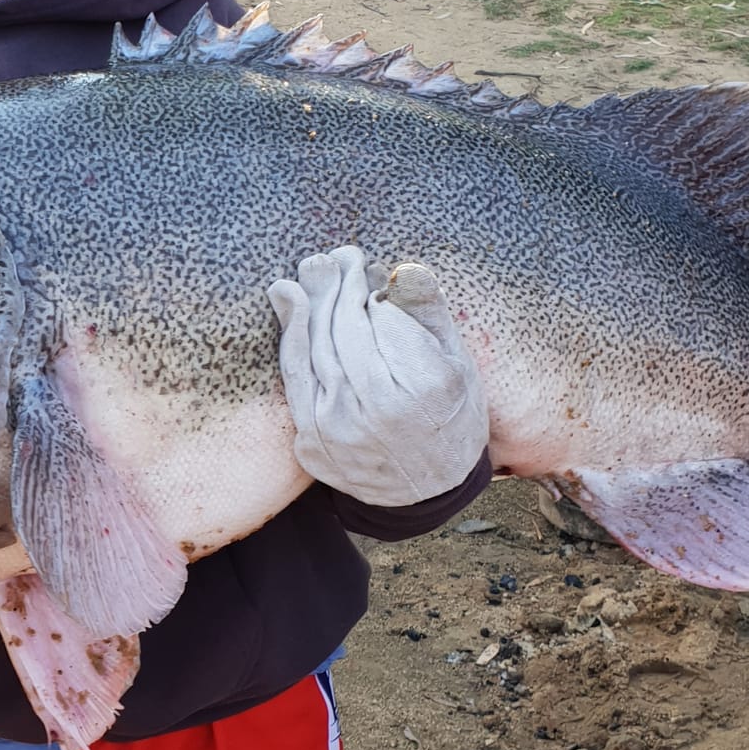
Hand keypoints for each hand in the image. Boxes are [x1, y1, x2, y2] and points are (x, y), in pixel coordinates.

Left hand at [270, 246, 487, 507]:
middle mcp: (379, 411)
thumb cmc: (450, 415)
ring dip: (306, 303)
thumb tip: (399, 269)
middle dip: (334, 285)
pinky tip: (290, 306)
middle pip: (342, 330)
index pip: (379, 317)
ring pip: (312, 351)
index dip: (366, 285)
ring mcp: (339, 431)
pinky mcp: (313, 445)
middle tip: (331, 257)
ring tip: (308, 270)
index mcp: (425, 386)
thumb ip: (429, 312)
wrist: (428, 492)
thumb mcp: (458, 362)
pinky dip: (291, 339)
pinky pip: (294, 381)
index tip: (363, 265)